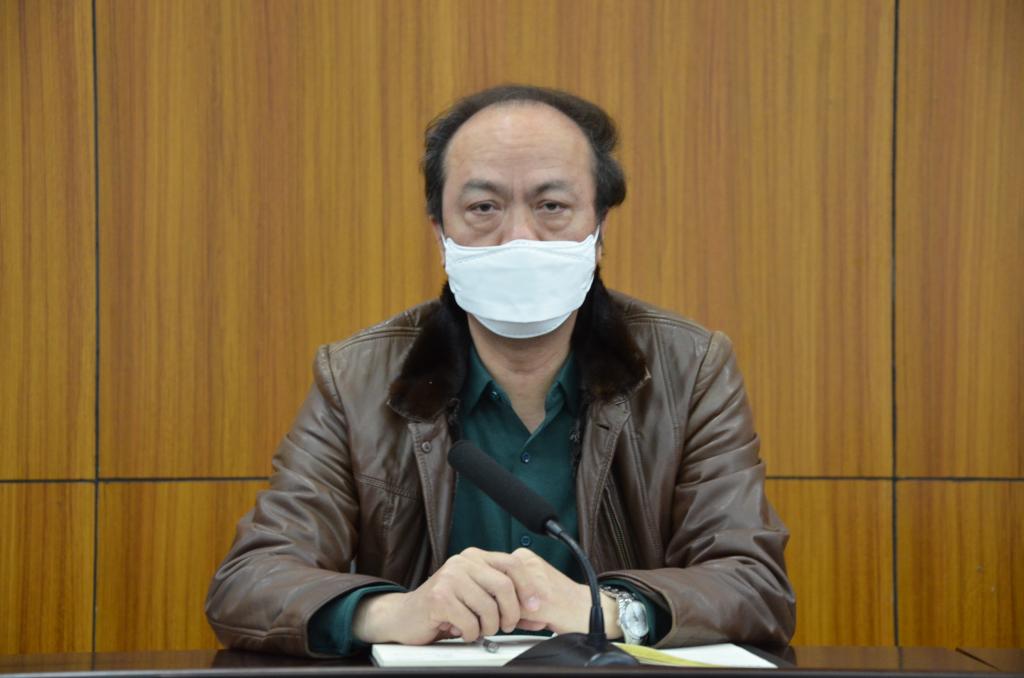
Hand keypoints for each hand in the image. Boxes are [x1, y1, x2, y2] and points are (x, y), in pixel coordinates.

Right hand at [352, 548, 521, 644]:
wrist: (404, 617)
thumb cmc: (444, 607)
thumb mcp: (474, 591)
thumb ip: (498, 590)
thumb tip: (534, 603)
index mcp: (474, 557)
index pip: (513, 564)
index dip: (528, 587)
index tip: (535, 607)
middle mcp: (462, 562)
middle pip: (504, 586)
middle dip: (511, 613)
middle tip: (507, 626)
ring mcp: (450, 578)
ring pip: (488, 608)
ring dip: (487, 627)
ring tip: (477, 628)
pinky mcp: (439, 597)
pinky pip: (470, 623)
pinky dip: (470, 634)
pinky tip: (460, 630)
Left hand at [480, 547, 621, 636]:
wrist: (588, 610)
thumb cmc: (559, 601)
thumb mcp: (530, 587)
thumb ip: (505, 587)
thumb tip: (480, 599)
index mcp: (523, 557)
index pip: (493, 579)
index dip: (503, 597)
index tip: (519, 602)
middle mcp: (526, 562)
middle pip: (498, 591)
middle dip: (511, 606)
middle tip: (532, 609)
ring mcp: (533, 579)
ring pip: (506, 603)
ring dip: (520, 615)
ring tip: (539, 613)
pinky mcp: (539, 599)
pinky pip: (516, 615)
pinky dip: (527, 623)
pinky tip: (542, 618)